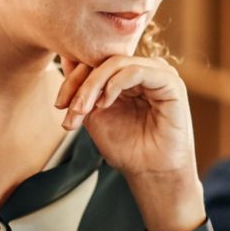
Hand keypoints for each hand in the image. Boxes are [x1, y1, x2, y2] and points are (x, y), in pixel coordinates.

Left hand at [56, 56, 203, 230]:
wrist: (149, 172)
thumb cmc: (126, 147)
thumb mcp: (94, 114)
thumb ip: (83, 89)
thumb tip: (65, 58)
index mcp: (128, 75)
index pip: (96, 62)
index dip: (73, 79)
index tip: (59, 105)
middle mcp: (144, 69)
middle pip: (104, 60)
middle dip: (80, 84)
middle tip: (69, 109)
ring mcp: (158, 73)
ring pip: (117, 63)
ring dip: (93, 85)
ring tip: (83, 109)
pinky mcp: (170, 82)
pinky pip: (136, 71)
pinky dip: (115, 84)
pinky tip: (105, 103)